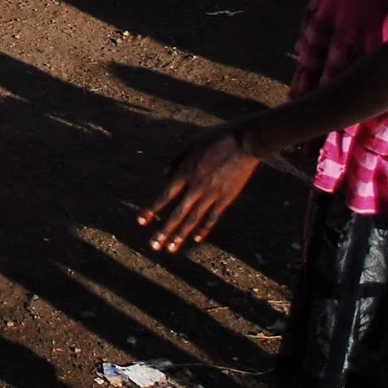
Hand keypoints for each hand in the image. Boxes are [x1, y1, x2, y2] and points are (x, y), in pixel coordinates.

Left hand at [140, 123, 260, 251]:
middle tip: (154, 246)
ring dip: (181, 235)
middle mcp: (196, 187)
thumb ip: (177, 161)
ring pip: (193, 219)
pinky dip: (203, 228)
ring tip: (171, 248)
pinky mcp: (226, 198)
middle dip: (164, 231)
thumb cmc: (216, 138)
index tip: (141, 221)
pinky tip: (196, 239)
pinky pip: (212, 217)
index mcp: (185, 172)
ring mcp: (212, 194)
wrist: (245, 142)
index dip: (152, 210)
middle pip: (176, 214)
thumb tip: (164, 176)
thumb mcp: (192, 143)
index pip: (164, 196)